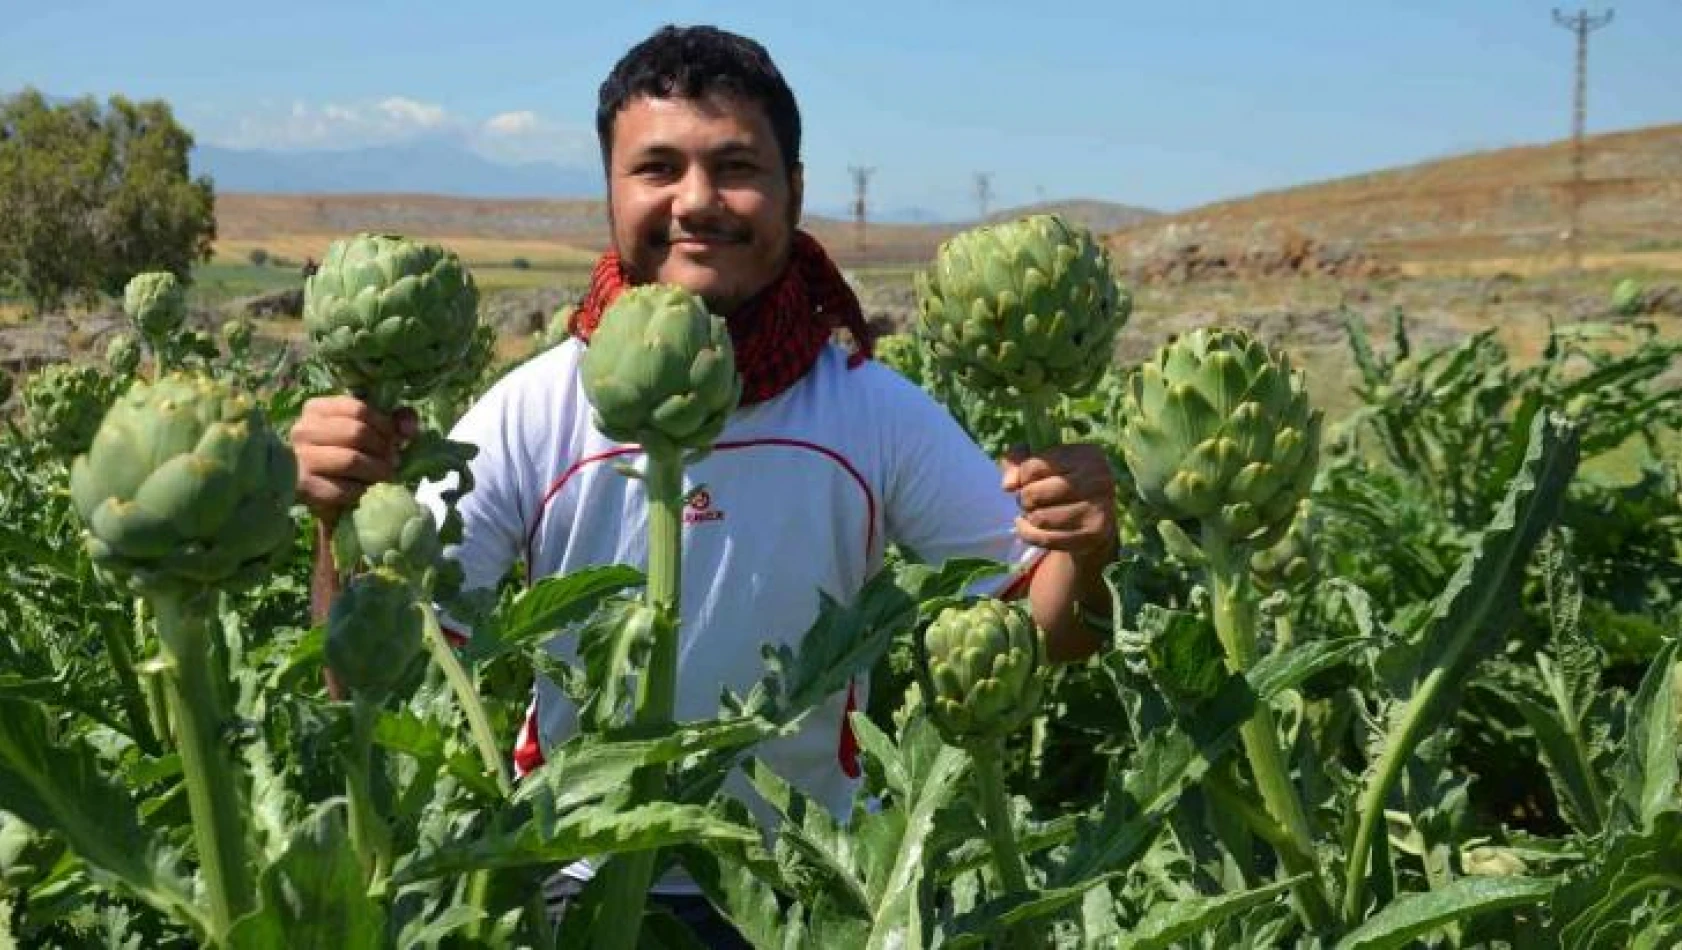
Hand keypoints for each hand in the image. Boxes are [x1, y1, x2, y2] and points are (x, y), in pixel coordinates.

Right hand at [289, 396, 417, 519]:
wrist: (311, 489)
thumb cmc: (343, 454)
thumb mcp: (365, 431)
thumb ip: (392, 422)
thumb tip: (409, 428)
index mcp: (317, 409)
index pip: (359, 408)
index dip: (384, 425)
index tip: (394, 439)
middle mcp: (303, 429)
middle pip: (357, 433)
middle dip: (382, 450)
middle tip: (393, 462)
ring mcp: (301, 458)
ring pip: (351, 460)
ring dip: (376, 471)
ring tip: (383, 476)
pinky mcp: (304, 486)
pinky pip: (342, 488)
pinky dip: (360, 491)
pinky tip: (364, 491)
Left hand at [1001, 443, 1117, 562]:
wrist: (1093, 516)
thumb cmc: (1061, 481)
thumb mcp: (1039, 462)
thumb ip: (1016, 461)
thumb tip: (1008, 485)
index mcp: (1086, 455)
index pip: (1034, 466)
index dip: (1023, 475)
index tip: (1030, 479)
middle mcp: (1098, 480)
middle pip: (1035, 494)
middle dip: (1025, 498)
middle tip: (1031, 499)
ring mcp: (1098, 509)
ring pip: (1040, 519)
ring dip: (1030, 517)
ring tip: (1037, 512)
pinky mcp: (1093, 535)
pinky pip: (1046, 539)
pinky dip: (1031, 534)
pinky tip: (1033, 527)